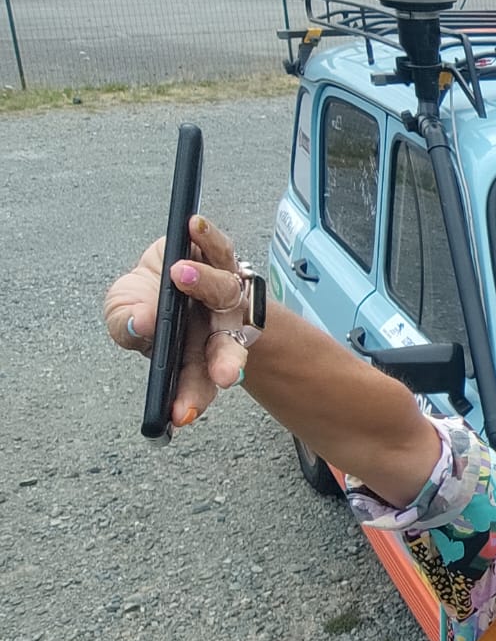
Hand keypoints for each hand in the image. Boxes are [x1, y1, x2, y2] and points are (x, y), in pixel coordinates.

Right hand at [104, 215, 256, 429]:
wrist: (167, 267)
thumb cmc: (146, 304)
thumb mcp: (123, 319)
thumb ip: (125, 327)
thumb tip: (140, 324)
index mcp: (195, 352)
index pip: (198, 381)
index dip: (192, 398)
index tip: (181, 415)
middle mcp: (217, 325)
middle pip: (226, 347)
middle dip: (224, 363)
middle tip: (223, 375)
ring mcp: (224, 290)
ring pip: (224, 290)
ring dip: (204, 283)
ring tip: (178, 273)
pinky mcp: (220, 256)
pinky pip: (218, 246)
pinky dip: (207, 235)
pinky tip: (194, 224)